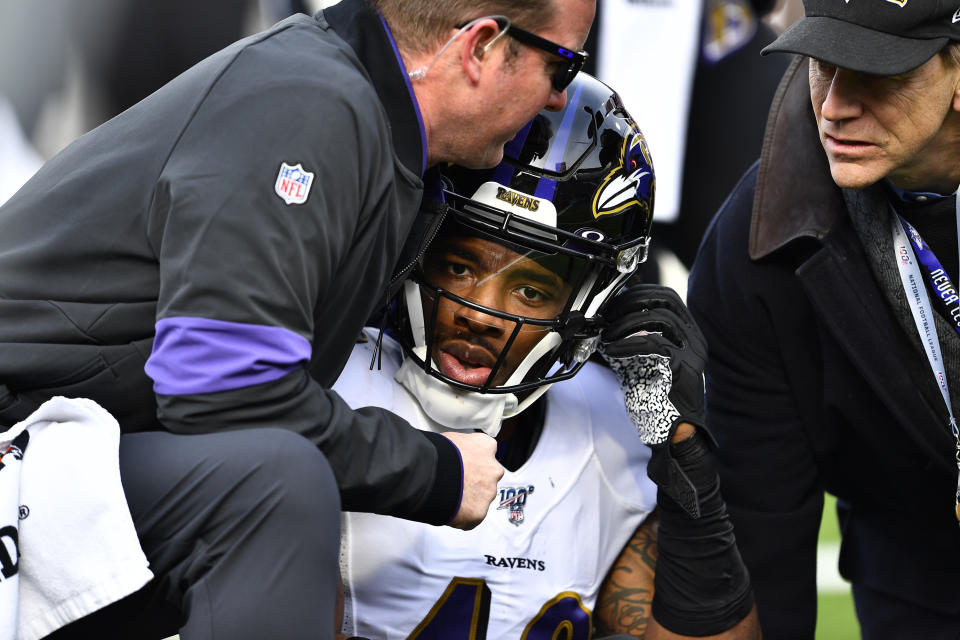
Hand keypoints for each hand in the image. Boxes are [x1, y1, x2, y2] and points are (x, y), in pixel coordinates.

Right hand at [441, 431, 503, 529]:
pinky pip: (472, 517)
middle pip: (487, 477)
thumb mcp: (450, 440)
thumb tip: (451, 453)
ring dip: (469, 499)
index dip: (474, 461)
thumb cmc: (434, 453)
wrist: (428, 474)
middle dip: (475, 482)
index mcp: (485, 446)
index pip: (487, 453)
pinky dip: (462, 516)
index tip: (466, 465)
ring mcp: (488, 492)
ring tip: (449, 496)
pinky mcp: (479, 512)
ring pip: (482, 498)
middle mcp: (492, 469)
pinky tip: (449, 509)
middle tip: (456, 483)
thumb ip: (460, 448)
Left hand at [599, 284, 706, 445]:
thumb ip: (628, 340)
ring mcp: (692, 352)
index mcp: (686, 333)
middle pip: (666, 301)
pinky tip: (612, 349)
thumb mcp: (639, 361)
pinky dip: (628, 343)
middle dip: (632, 302)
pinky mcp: (684, 368)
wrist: (673, 431)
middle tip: (607, 314)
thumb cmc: (655, 397)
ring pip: (661, 319)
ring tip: (606, 334)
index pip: (666, 297)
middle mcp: (694, 339)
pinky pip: (655, 344)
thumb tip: (601, 323)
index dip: (638, 294)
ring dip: (627, 322)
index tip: (614, 302)